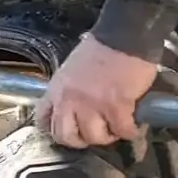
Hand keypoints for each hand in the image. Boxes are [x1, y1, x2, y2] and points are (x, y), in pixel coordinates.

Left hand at [35, 35, 156, 148]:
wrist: (124, 37)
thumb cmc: (100, 49)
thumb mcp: (70, 69)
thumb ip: (67, 90)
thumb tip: (74, 108)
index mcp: (57, 89)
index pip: (43, 121)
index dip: (56, 130)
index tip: (69, 130)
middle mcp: (70, 100)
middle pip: (67, 137)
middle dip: (82, 140)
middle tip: (95, 134)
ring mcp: (92, 105)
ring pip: (95, 137)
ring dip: (108, 136)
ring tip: (116, 129)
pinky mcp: (116, 107)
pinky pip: (122, 131)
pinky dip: (130, 131)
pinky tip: (133, 126)